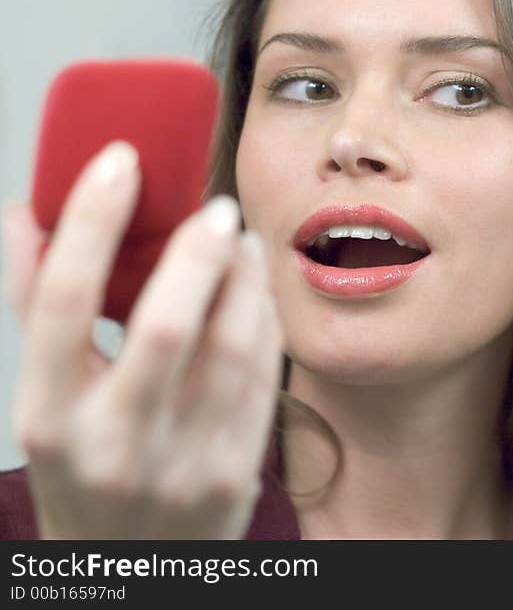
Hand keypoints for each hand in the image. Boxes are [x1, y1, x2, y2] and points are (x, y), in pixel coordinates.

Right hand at [2, 141, 282, 538]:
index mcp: (50, 417)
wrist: (128, 572)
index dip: (90, 219)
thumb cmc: (82, 472)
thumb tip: (29, 216)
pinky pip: (263, 380)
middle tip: (216, 211)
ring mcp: (183, 463)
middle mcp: (115, 443)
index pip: (62, 301)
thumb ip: (41, 311)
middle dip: (198, 251)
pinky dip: (264, 323)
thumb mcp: (45, 403)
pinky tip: (259, 295)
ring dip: (246, 281)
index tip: (119, 161)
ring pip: (233, 348)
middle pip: (165, 323)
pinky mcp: (236, 474)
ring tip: (244, 246)